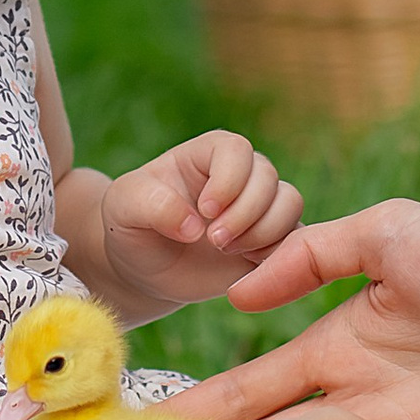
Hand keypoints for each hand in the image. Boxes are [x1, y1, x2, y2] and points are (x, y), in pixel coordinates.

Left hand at [98, 130, 303, 305]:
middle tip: (214, 241)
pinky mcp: (272, 240)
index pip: (236, 150)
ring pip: (290, 204)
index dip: (228, 180)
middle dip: (245, 213)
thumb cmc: (133, 227)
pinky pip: (295, 239)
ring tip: (227, 251)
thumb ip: (153, 206)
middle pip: (268, 177)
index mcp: (207, 154)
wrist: (147, 268)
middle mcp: (240, 175)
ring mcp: (259, 207)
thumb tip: (194, 226)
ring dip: (263, 233)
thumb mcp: (124, 208)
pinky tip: (246, 270)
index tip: (205, 210)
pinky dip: (278, 255)